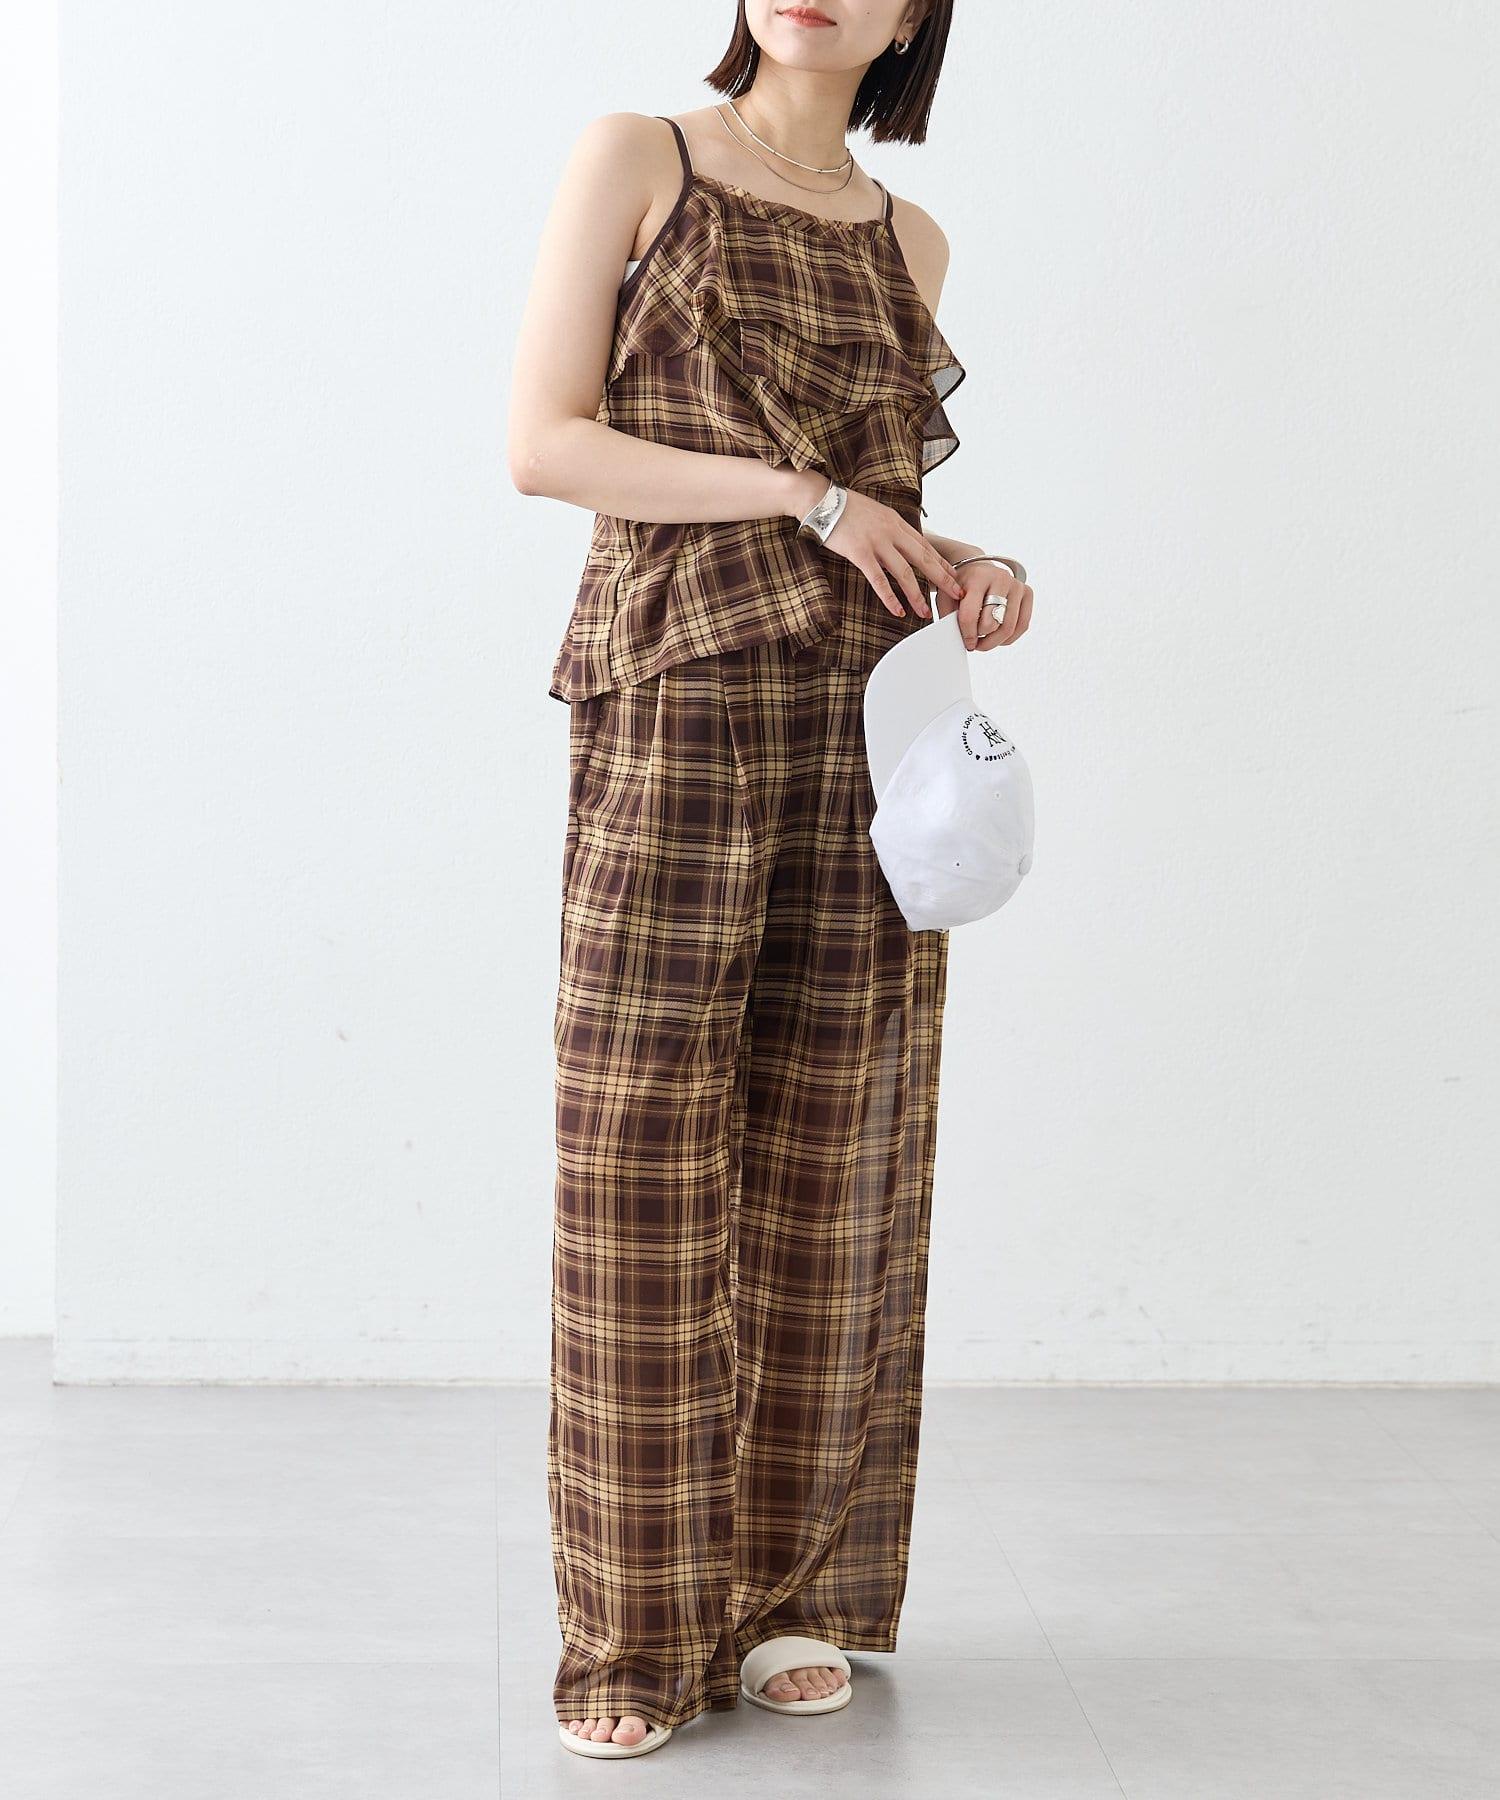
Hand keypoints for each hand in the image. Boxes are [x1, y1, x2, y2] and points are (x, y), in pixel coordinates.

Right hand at [787, 476, 964, 616]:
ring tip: (925, 612)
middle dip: (941, 578)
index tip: (953, 575)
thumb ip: (889, 529)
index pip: (925, 545)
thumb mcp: (875, 513)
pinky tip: (898, 610)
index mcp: (896, 521)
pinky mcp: (860, 553)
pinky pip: (878, 580)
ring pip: (904, 573)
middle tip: (955, 593)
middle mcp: (891, 531)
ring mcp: (876, 542)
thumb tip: (899, 543)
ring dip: (916, 595)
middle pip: (923, 558)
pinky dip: (890, 597)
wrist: (822, 499)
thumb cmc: (845, 508)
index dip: (941, 562)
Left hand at [934, 558, 1034, 650]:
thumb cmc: (962, 586)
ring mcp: (1016, 585)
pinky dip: (1009, 638)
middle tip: (974, 641)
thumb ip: (947, 615)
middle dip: (981, 638)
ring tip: (984, 641)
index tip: (966, 643)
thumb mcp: (947, 596)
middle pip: (991, 623)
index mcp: (977, 577)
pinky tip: (997, 637)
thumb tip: (954, 639)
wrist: (979, 571)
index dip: (967, 634)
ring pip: (1008, 628)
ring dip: (994, 642)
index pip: (970, 614)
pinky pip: (1022, 625)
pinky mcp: (1027, 593)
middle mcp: (1000, 578)